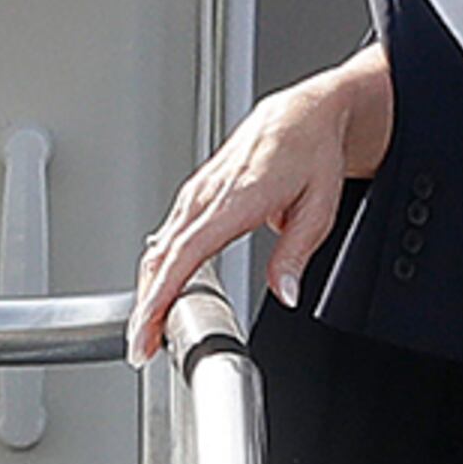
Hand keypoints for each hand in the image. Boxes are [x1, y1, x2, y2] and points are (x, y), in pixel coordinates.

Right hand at [127, 43, 393, 362]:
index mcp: (235, 199)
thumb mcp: (319, 208)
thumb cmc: (312, 152)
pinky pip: (168, 235)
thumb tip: (285, 293)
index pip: (184, 256)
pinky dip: (158, 268)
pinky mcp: (196, 194)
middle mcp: (207, 195)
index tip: (148, 332)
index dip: (160, 299)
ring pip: (159, 248)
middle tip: (143, 348)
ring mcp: (197, 193)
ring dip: (149, 290)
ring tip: (148, 331)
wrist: (305, 114)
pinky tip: (159, 291)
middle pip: (161, 259)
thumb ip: (295, 255)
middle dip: (146, 307)